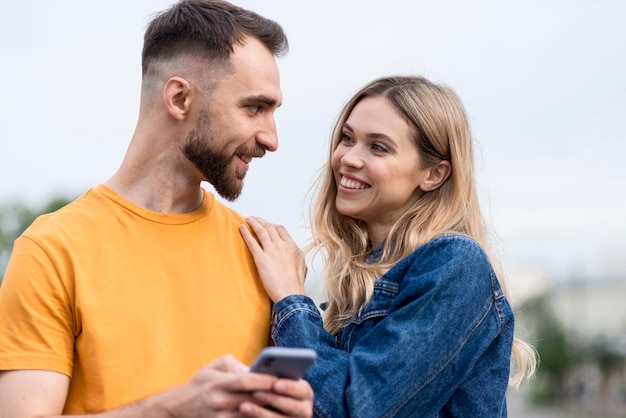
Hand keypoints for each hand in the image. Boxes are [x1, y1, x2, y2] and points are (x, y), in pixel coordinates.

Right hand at [152, 355, 312, 417]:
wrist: (177, 408)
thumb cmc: (199, 384)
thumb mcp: (212, 367)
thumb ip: (232, 363)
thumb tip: (253, 368)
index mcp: (218, 383)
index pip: (246, 381)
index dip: (264, 380)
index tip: (280, 378)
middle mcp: (219, 401)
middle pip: (251, 400)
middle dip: (271, 396)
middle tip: (289, 393)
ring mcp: (220, 417)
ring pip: (250, 415)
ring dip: (267, 411)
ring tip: (284, 406)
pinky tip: (268, 415)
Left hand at [240, 217, 306, 302]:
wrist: (290, 293)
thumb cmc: (296, 283)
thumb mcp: (301, 265)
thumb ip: (296, 255)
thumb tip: (293, 253)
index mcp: (292, 245)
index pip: (280, 229)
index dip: (271, 225)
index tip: (266, 224)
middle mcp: (282, 245)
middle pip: (269, 227)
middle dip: (261, 221)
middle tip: (254, 219)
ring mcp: (271, 251)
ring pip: (261, 231)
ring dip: (253, 222)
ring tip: (247, 219)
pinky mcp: (261, 259)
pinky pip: (251, 242)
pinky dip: (245, 233)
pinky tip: (241, 228)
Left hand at [241, 378, 313, 417]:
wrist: (235, 408)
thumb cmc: (253, 388)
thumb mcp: (260, 377)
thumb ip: (259, 372)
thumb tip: (244, 371)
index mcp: (302, 391)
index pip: (302, 389)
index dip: (290, 387)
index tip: (275, 384)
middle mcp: (302, 409)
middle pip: (294, 407)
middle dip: (274, 400)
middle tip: (256, 393)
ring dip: (262, 413)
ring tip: (243, 406)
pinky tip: (243, 415)